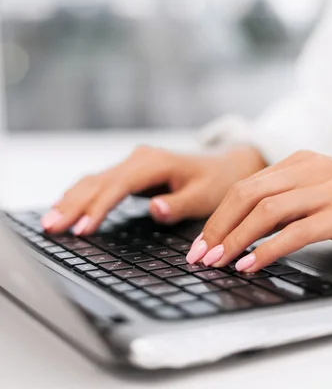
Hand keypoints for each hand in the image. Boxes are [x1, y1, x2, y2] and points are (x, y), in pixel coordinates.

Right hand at [41, 145, 265, 234]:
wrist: (224, 165)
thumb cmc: (216, 182)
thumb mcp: (205, 196)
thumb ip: (179, 204)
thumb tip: (153, 209)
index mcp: (155, 163)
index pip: (119, 186)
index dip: (99, 208)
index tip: (82, 229)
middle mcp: (139, 159)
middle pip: (98, 182)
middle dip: (73, 205)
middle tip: (51, 227)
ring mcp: (132, 164)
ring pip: (94, 181)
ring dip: (71, 200)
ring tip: (49, 222)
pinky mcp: (129, 173)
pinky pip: (99, 183)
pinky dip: (80, 196)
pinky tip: (65, 208)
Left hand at [186, 150, 331, 271]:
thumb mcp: (322, 193)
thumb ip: (288, 203)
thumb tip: (247, 230)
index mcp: (300, 162)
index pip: (246, 186)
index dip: (218, 215)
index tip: (202, 242)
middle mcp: (310, 170)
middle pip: (247, 194)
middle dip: (217, 227)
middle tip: (199, 255)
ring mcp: (327, 189)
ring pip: (266, 211)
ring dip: (235, 239)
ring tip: (217, 262)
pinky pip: (296, 231)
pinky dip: (268, 250)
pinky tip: (251, 265)